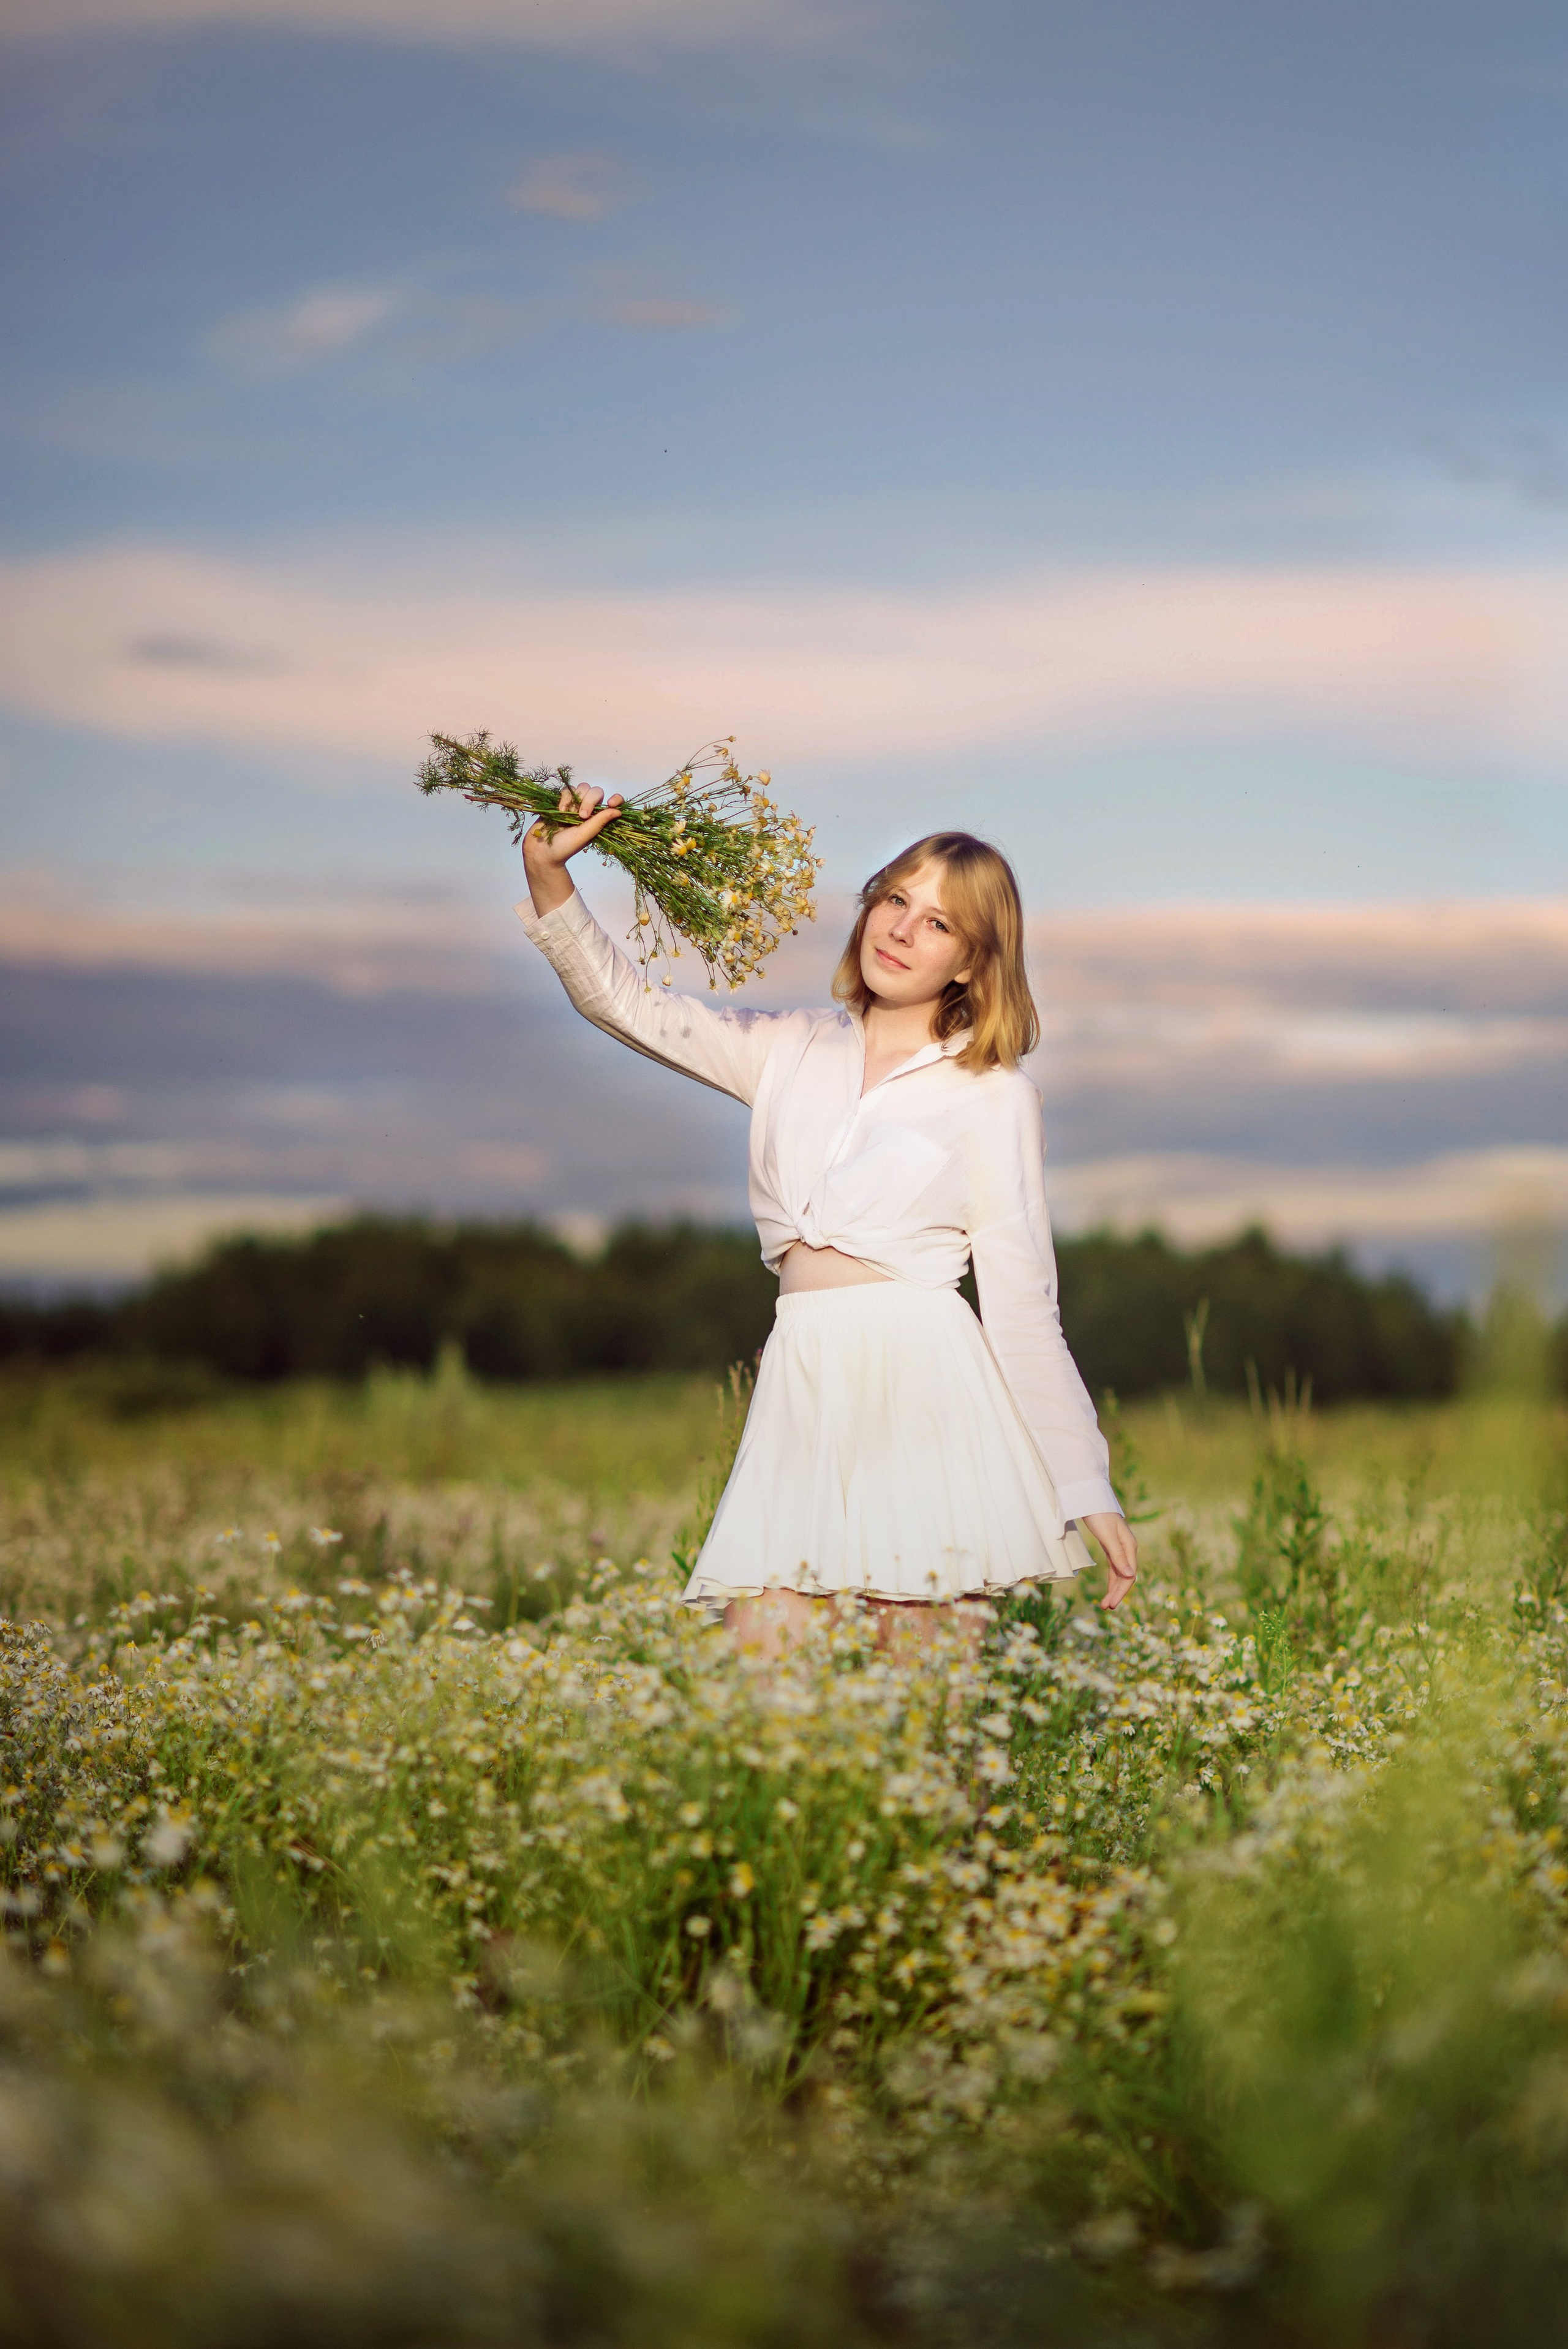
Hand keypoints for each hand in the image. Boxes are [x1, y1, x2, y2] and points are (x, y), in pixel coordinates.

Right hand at [522, 782, 623, 916]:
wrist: (541, 850)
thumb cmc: (564, 847)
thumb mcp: (584, 835)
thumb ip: (599, 822)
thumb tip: (618, 811)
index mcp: (597, 819)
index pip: (612, 803)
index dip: (615, 799)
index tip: (611, 803)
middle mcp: (588, 810)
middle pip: (596, 791)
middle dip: (589, 800)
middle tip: (582, 816)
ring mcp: (574, 804)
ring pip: (582, 788)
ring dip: (575, 799)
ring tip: (566, 813)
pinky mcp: (561, 801)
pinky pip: (567, 790)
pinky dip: (564, 798)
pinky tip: (559, 810)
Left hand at [1082, 1511, 1137, 1610]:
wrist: (1091, 1497)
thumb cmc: (1099, 1515)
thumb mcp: (1107, 1536)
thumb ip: (1118, 1556)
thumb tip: (1129, 1576)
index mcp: (1129, 1547)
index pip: (1128, 1576)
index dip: (1120, 1592)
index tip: (1111, 1604)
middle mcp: (1127, 1549)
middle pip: (1125, 1577)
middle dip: (1116, 1593)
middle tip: (1106, 1608)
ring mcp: (1120, 1548)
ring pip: (1120, 1573)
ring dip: (1114, 1588)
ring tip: (1106, 1604)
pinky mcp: (1111, 1546)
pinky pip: (1114, 1567)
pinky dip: (1111, 1579)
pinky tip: (1109, 1588)